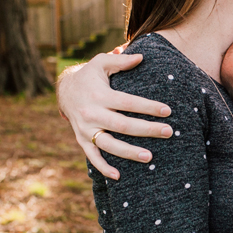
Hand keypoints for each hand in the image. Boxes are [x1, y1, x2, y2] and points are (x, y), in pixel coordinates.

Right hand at [57, 53, 172, 178]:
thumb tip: (141, 56)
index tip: (167, 111)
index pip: (127, 102)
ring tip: (149, 157)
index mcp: (99, 95)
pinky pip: (92, 156)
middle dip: (146, 130)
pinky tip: (118, 176)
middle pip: (122, 125)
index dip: (147, 107)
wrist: (64, 91)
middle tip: (168, 132)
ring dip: (128, 152)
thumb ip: (120, 61)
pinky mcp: (81, 139)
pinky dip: (103, 167)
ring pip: (108, 144)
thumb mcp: (100, 63)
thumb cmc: (90, 76)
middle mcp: (91, 113)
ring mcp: (85, 129)